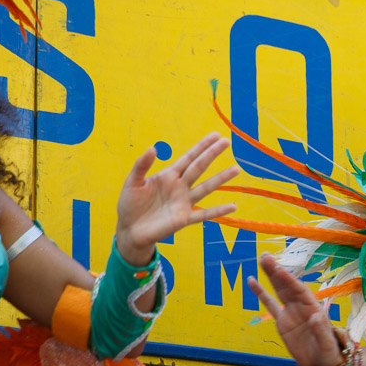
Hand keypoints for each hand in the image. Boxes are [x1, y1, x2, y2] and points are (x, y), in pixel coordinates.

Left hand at [114, 134, 238, 265]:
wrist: (129, 230)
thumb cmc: (130, 205)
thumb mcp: (132, 182)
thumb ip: (142, 165)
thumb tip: (152, 148)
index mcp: (168, 176)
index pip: (188, 158)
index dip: (202, 146)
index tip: (215, 136)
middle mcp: (180, 187)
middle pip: (199, 167)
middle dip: (212, 154)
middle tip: (227, 142)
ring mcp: (184, 203)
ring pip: (206, 188)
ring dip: (221, 179)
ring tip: (236, 169)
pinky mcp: (184, 219)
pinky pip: (204, 214)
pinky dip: (219, 211)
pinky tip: (233, 206)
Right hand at [248, 254, 345, 365]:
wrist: (321, 364)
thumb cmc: (328, 353)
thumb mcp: (327, 343)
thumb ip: (321, 329)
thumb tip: (315, 316)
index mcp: (313, 308)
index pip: (300, 291)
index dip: (290, 280)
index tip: (279, 269)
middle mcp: (302, 306)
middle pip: (287, 286)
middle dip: (277, 271)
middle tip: (265, 256)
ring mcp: (291, 312)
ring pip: (278, 290)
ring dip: (270, 275)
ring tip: (261, 259)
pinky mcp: (282, 321)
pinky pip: (269, 304)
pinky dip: (260, 293)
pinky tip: (251, 280)